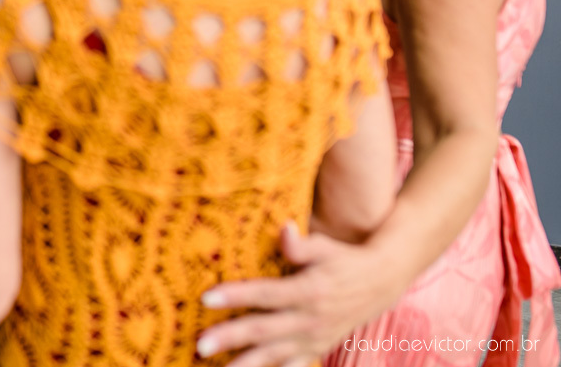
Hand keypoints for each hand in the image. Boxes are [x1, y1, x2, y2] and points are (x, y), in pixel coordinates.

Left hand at [196, 222, 394, 366]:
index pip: (265, 295)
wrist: (380, 284)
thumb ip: (301, 244)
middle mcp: (310, 320)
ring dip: (245, 365)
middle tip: (200, 345)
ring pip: (273, 356)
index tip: (206, 298)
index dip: (236, 296)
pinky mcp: (316, 350)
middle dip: (230, 339)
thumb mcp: (325, 247)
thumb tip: (284, 228)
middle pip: (263, 331)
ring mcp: (313, 339)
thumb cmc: (343, 259)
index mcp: (308, 291)